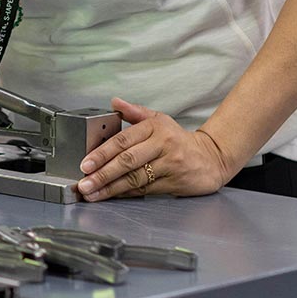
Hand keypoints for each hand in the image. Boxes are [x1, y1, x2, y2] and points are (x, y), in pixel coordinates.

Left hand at [74, 98, 236, 200]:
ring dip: (110, 187)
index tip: (85, 163)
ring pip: (135, 178)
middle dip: (102, 173)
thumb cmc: (179, 140)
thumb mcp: (160, 120)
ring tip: (92, 192)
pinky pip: (145, 189)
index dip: (102, 153)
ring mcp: (170, 165)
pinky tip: (111, 195)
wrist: (212, 158)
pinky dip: (125, 193)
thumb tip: (115, 102)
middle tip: (84, 182)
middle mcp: (163, 145)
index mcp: (155, 128)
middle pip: (127, 161)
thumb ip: (135, 112)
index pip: (123, 140)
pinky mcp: (174, 182)